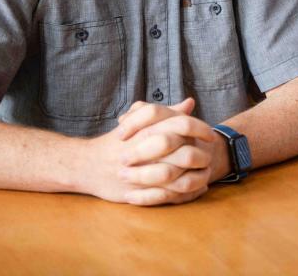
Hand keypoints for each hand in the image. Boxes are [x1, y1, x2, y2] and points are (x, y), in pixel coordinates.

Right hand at [78, 98, 214, 205]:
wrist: (86, 164)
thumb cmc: (117, 141)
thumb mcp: (139, 122)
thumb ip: (166, 113)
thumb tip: (190, 103)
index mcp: (147, 128)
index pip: (182, 124)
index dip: (201, 129)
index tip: (211, 135)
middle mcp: (146, 149)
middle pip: (184, 153)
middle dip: (201, 156)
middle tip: (209, 156)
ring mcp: (141, 172)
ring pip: (179, 177)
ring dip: (196, 176)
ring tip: (204, 173)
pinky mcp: (138, 191)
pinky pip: (169, 195)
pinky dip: (187, 193)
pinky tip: (197, 188)